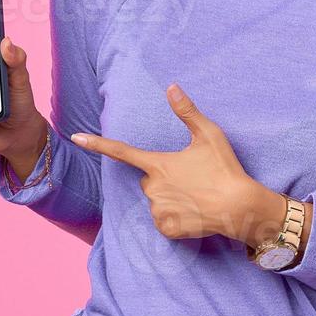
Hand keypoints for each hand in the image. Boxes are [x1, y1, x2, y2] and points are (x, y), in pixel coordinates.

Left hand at [68, 84, 284, 244]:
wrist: (240, 207)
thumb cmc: (224, 168)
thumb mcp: (208, 134)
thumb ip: (187, 111)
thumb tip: (171, 86)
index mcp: (158, 164)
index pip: (121, 151)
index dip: (97, 143)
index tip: (76, 138)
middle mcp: (152, 188)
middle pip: (148, 180)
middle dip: (163, 179)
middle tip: (190, 179)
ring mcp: (158, 210)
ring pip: (156, 201)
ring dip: (170, 199)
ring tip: (196, 196)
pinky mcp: (167, 229)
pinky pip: (164, 221)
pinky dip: (176, 218)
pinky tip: (194, 213)